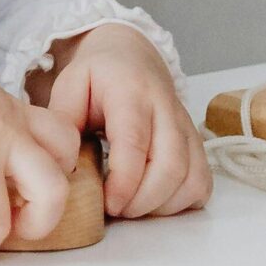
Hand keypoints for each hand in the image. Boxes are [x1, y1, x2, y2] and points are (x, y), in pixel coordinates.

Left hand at [40, 22, 208, 219]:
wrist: (131, 56)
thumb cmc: (97, 76)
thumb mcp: (69, 86)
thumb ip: (63, 122)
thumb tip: (63, 163)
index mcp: (131, 92)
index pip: (135, 142)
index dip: (124, 181)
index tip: (107, 204)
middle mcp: (166, 108)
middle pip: (171, 166)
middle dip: (143, 201)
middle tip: (116, 210)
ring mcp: (186, 127)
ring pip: (192, 177)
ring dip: (162, 205)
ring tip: (131, 206)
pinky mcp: (197, 142)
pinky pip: (202, 181)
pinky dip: (182, 201)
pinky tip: (154, 200)